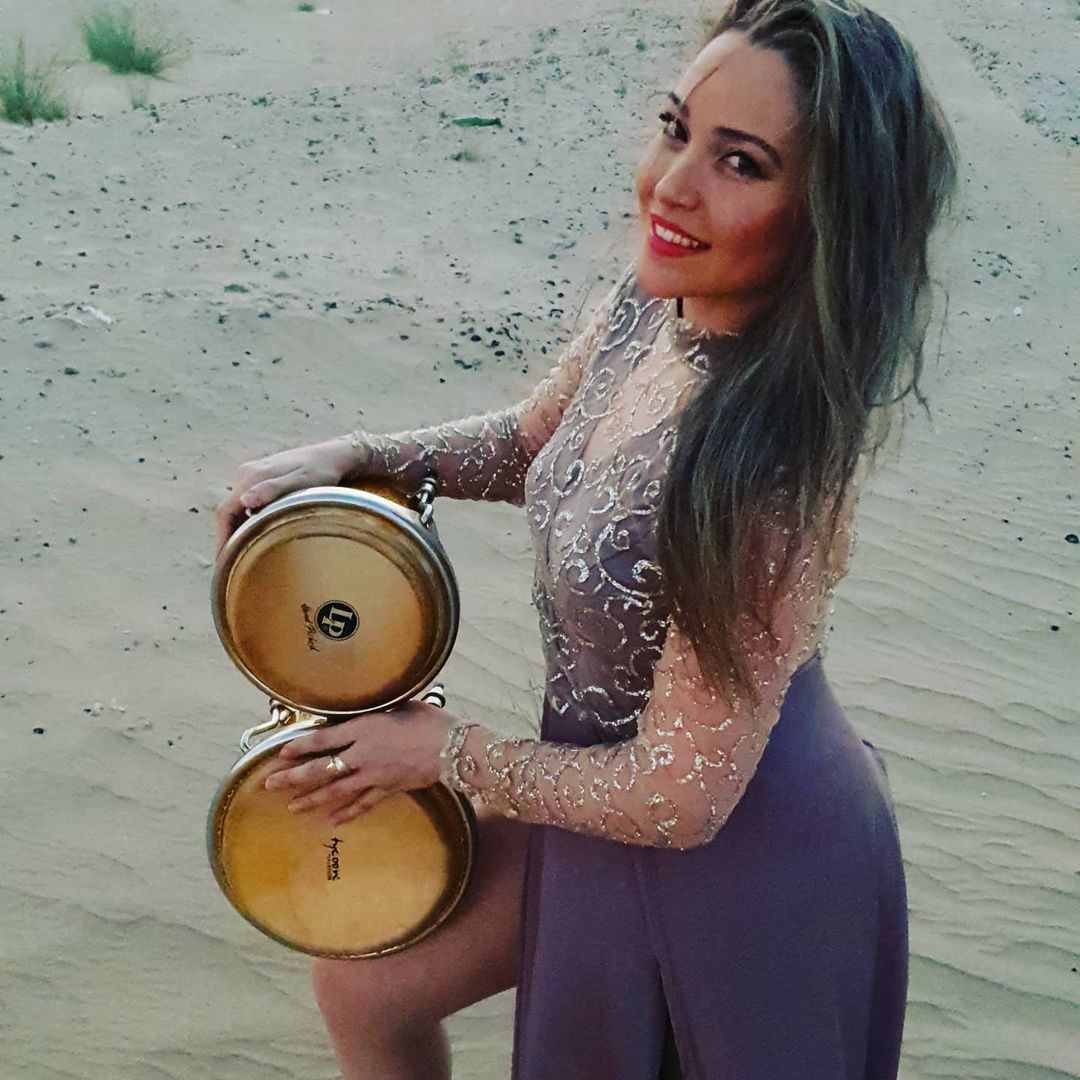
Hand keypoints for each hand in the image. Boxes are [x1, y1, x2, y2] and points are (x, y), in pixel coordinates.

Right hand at [215, 436, 362, 555]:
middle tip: (231, 565)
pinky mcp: (261, 477)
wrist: (333, 455)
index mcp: (251, 476)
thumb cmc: (321, 471)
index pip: (225, 511)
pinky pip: (247, 503)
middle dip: (227, 537)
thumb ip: (272, 490)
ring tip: (240, 554)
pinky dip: (246, 519)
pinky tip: (254, 533)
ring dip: (236, 529)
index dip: (222, 538)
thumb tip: (244, 501)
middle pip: (228, 511)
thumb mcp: (301, 482)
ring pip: (237, 507)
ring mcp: (252, 474)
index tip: (223, 561)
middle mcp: (246, 473)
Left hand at [262, 700, 454, 825]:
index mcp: (363, 729)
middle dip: (293, 777)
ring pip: (335, 791)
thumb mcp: (401, 705)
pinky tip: (330, 820)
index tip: (282, 753)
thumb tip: (369, 705)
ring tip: (292, 807)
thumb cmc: (429, 721)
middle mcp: (362, 754)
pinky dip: (346, 813)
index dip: (300, 747)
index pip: (322, 739)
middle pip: (321, 769)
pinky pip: (362, 804)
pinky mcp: (387, 789)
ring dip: (312, 799)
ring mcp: (373, 775)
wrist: (452, 747)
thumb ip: (379, 710)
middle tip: (271, 784)